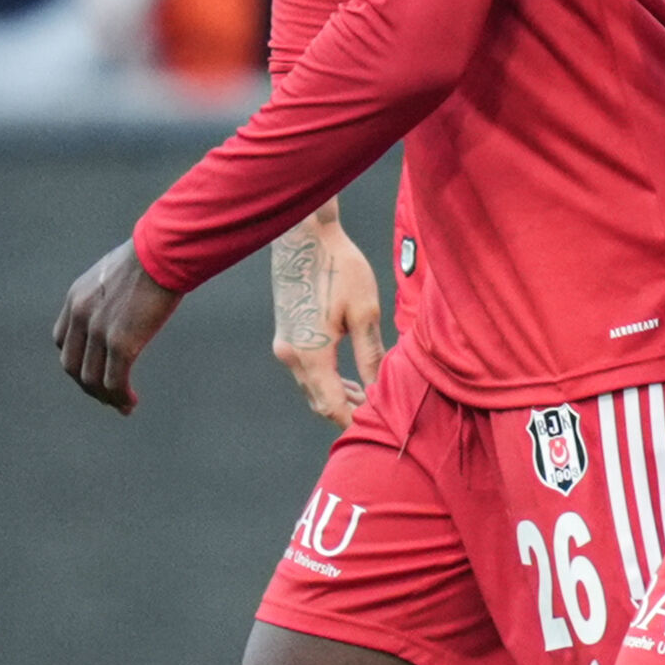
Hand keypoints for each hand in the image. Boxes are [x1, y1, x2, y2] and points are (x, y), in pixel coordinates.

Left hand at [56, 239, 180, 411]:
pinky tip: (130, 403)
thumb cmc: (154, 255)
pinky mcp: (122, 343)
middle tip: (107, 396)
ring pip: (92, 378)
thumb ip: (114, 289)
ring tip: (122, 405)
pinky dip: (120, 397)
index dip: (76, 361)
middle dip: (88, 385)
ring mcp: (99, 331)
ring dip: (105, 396)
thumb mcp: (120, 270)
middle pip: (72, 365)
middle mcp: (80, 316)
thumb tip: (130, 297)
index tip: (95, 370)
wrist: (164, 252)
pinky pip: (115, 380)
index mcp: (77, 297)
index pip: (63, 340)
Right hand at [269, 207, 383, 427]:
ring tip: (369, 399)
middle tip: (380, 417)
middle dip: (348, 412)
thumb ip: (371, 356)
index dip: (353, 421)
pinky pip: (306, 370)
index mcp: (310, 354)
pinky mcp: (286, 333)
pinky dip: (327, 380)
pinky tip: (349, 379)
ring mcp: (284, 344)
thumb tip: (380, 390)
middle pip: (318, 400)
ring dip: (337, 396)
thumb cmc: (340, 269)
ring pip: (311, 386)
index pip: (331, 405)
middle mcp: (291, 354)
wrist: (304, 237)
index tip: (378, 428)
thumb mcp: (365, 313)